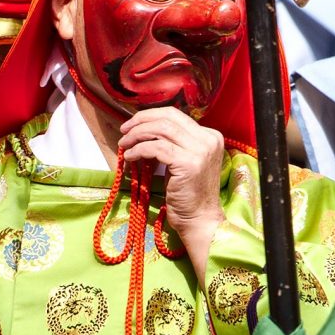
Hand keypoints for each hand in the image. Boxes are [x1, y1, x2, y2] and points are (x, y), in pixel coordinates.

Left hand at [120, 108, 224, 278]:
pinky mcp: (188, 163)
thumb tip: (145, 128)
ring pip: (161, 129)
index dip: (150, 116)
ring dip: (137, 135)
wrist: (200, 220)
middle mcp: (208, 139)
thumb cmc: (188, 194)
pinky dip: (139, 149)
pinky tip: (130, 157)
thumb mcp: (184, 161)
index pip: (176, 115)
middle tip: (124, 130)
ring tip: (124, 144)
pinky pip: (156, 147)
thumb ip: (174, 143)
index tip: (133, 125)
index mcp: (210, 136)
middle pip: (168, 117)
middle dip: (141, 121)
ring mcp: (200, 150)